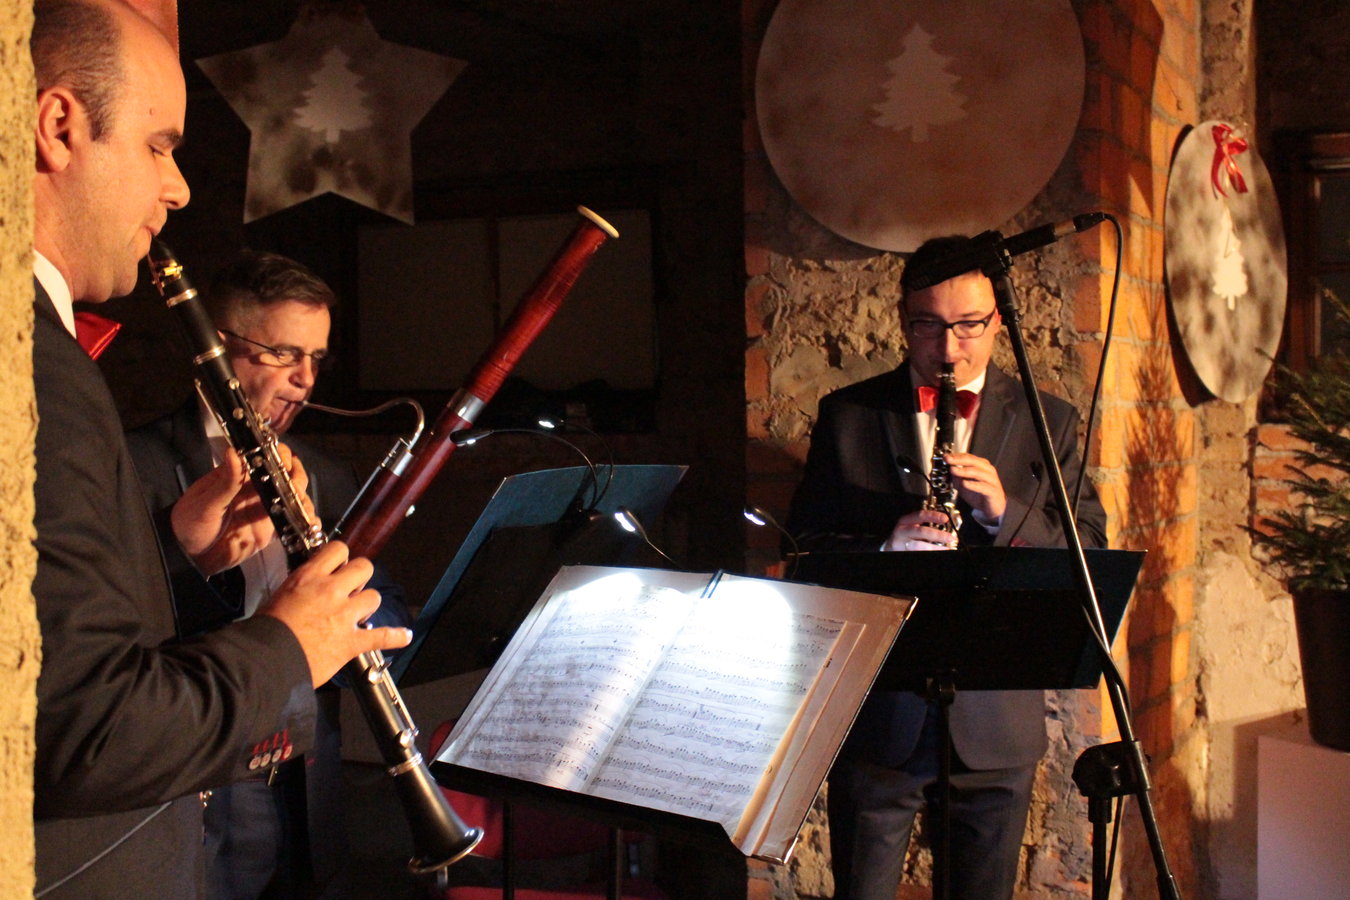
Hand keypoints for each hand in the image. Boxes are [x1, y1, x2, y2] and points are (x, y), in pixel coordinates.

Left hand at [171, 444, 313, 575]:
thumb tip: (233, 452)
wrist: (190, 559)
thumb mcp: (205, 503)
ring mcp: (266, 509)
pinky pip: (294, 522)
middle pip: (288, 474)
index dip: (280, 456)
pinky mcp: (271, 529)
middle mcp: (257, 489)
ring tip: (303, 509)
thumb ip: (224, 481)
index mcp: (240, 476)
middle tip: (294, 489)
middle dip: (297, 478)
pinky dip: (306, 522)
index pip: (267, 456)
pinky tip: (310, 525)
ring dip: (304, 500)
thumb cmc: (190, 525)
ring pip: (295, 497)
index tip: (284, 465)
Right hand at [258, 541, 411, 686]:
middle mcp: (330, 591)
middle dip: (360, 577)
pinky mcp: (351, 641)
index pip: (338, 550)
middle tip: (350, 589)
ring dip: (367, 604)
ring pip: (374, 596)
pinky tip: (403, 636)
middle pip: (363, 568)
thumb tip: (312, 587)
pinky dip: (394, 637)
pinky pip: (381, 635)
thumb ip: (302, 587)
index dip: (342, 558)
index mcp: (309, 577)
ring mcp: (344, 616)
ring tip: (359, 614)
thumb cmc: (266, 631)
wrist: (266, 660)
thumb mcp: (280, 595)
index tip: (340, 566)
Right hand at [884, 509, 956, 550]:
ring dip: (935, 548)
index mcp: (905, 521)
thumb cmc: (903, 535)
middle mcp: (902, 532)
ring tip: (947, 549)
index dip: (933, 516)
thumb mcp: (910, 525)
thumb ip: (923, 523)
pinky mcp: (903, 553)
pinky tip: (937, 552)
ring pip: (919, 546)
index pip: (920, 515)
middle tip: (950, 537)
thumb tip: (944, 524)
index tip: (945, 518)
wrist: (888, 547)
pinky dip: (929, 553)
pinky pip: (917, 553)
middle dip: (937, 535)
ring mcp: (901, 544)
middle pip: (921, 532)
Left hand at [945, 451, 1006, 519]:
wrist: (994, 507)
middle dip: (959, 460)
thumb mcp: (964, 484)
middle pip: (973, 461)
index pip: (968, 457)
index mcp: (981, 465)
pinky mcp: (993, 491)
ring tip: (953, 470)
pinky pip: (982, 487)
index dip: (956, 456)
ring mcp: (991, 480)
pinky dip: (972, 484)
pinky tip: (964, 483)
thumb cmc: (979, 493)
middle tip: (948, 460)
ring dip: (964, 471)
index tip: (945, 456)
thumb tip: (947, 470)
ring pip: (978, 472)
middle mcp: (987, 470)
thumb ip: (956, 477)